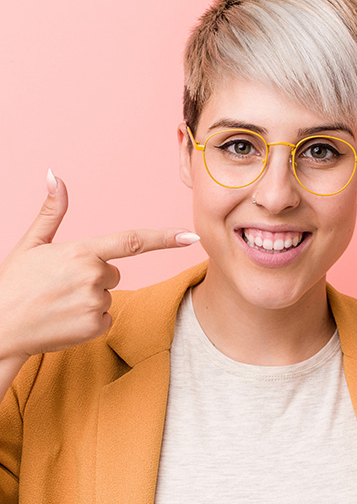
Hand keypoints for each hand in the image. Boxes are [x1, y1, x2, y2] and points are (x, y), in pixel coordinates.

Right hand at [0, 171, 198, 362]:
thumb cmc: (14, 283)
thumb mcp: (32, 244)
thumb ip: (52, 211)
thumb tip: (56, 176)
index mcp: (81, 252)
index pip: (132, 241)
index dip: (165, 238)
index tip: (191, 236)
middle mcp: (94, 277)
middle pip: (114, 273)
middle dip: (96, 277)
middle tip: (63, 285)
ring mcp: (96, 304)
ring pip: (109, 295)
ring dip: (91, 298)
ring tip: (60, 303)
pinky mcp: (96, 326)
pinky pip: (106, 317)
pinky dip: (90, 319)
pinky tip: (66, 319)